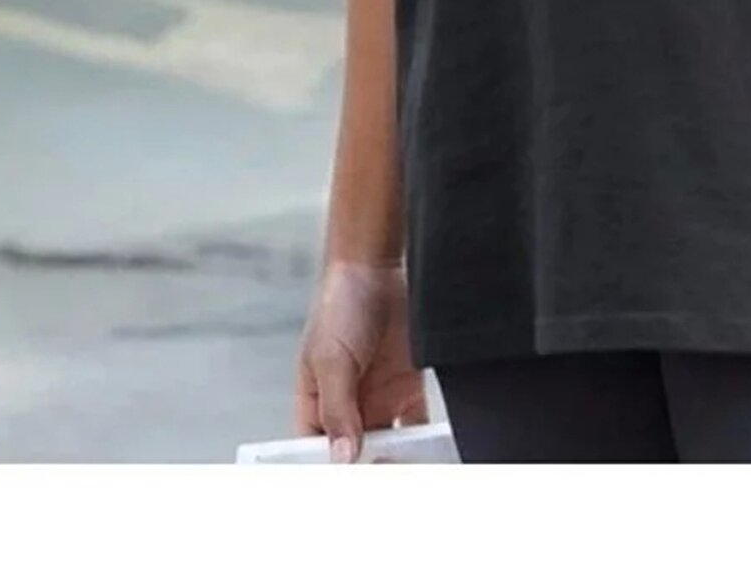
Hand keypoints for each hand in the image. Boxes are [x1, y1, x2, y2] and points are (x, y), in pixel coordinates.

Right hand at [295, 259, 428, 461]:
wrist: (376, 268)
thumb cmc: (338, 304)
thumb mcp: (329, 357)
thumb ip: (337, 407)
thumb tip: (341, 455)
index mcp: (317, 406)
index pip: (318, 453)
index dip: (331, 471)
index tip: (347, 483)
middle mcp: (349, 408)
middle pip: (358, 456)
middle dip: (369, 470)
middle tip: (383, 478)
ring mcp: (380, 401)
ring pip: (390, 447)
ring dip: (399, 460)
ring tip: (409, 469)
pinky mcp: (408, 389)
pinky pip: (419, 426)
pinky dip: (426, 441)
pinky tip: (432, 450)